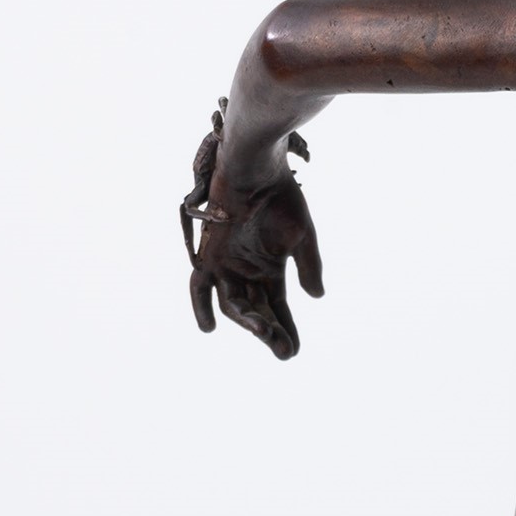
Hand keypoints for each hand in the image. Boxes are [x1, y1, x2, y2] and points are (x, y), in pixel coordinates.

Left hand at [180, 102, 323, 361]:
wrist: (257, 164)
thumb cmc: (281, 195)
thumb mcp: (302, 235)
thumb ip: (307, 266)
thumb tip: (316, 298)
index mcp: (270, 268)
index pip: (277, 308)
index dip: (285, 330)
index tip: (292, 351)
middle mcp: (246, 270)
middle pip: (256, 311)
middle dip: (269, 332)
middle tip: (282, 349)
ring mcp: (226, 263)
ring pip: (234, 303)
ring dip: (248, 320)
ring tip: (262, 330)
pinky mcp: (208, 253)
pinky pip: (199, 286)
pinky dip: (201, 305)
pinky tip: (208, 329)